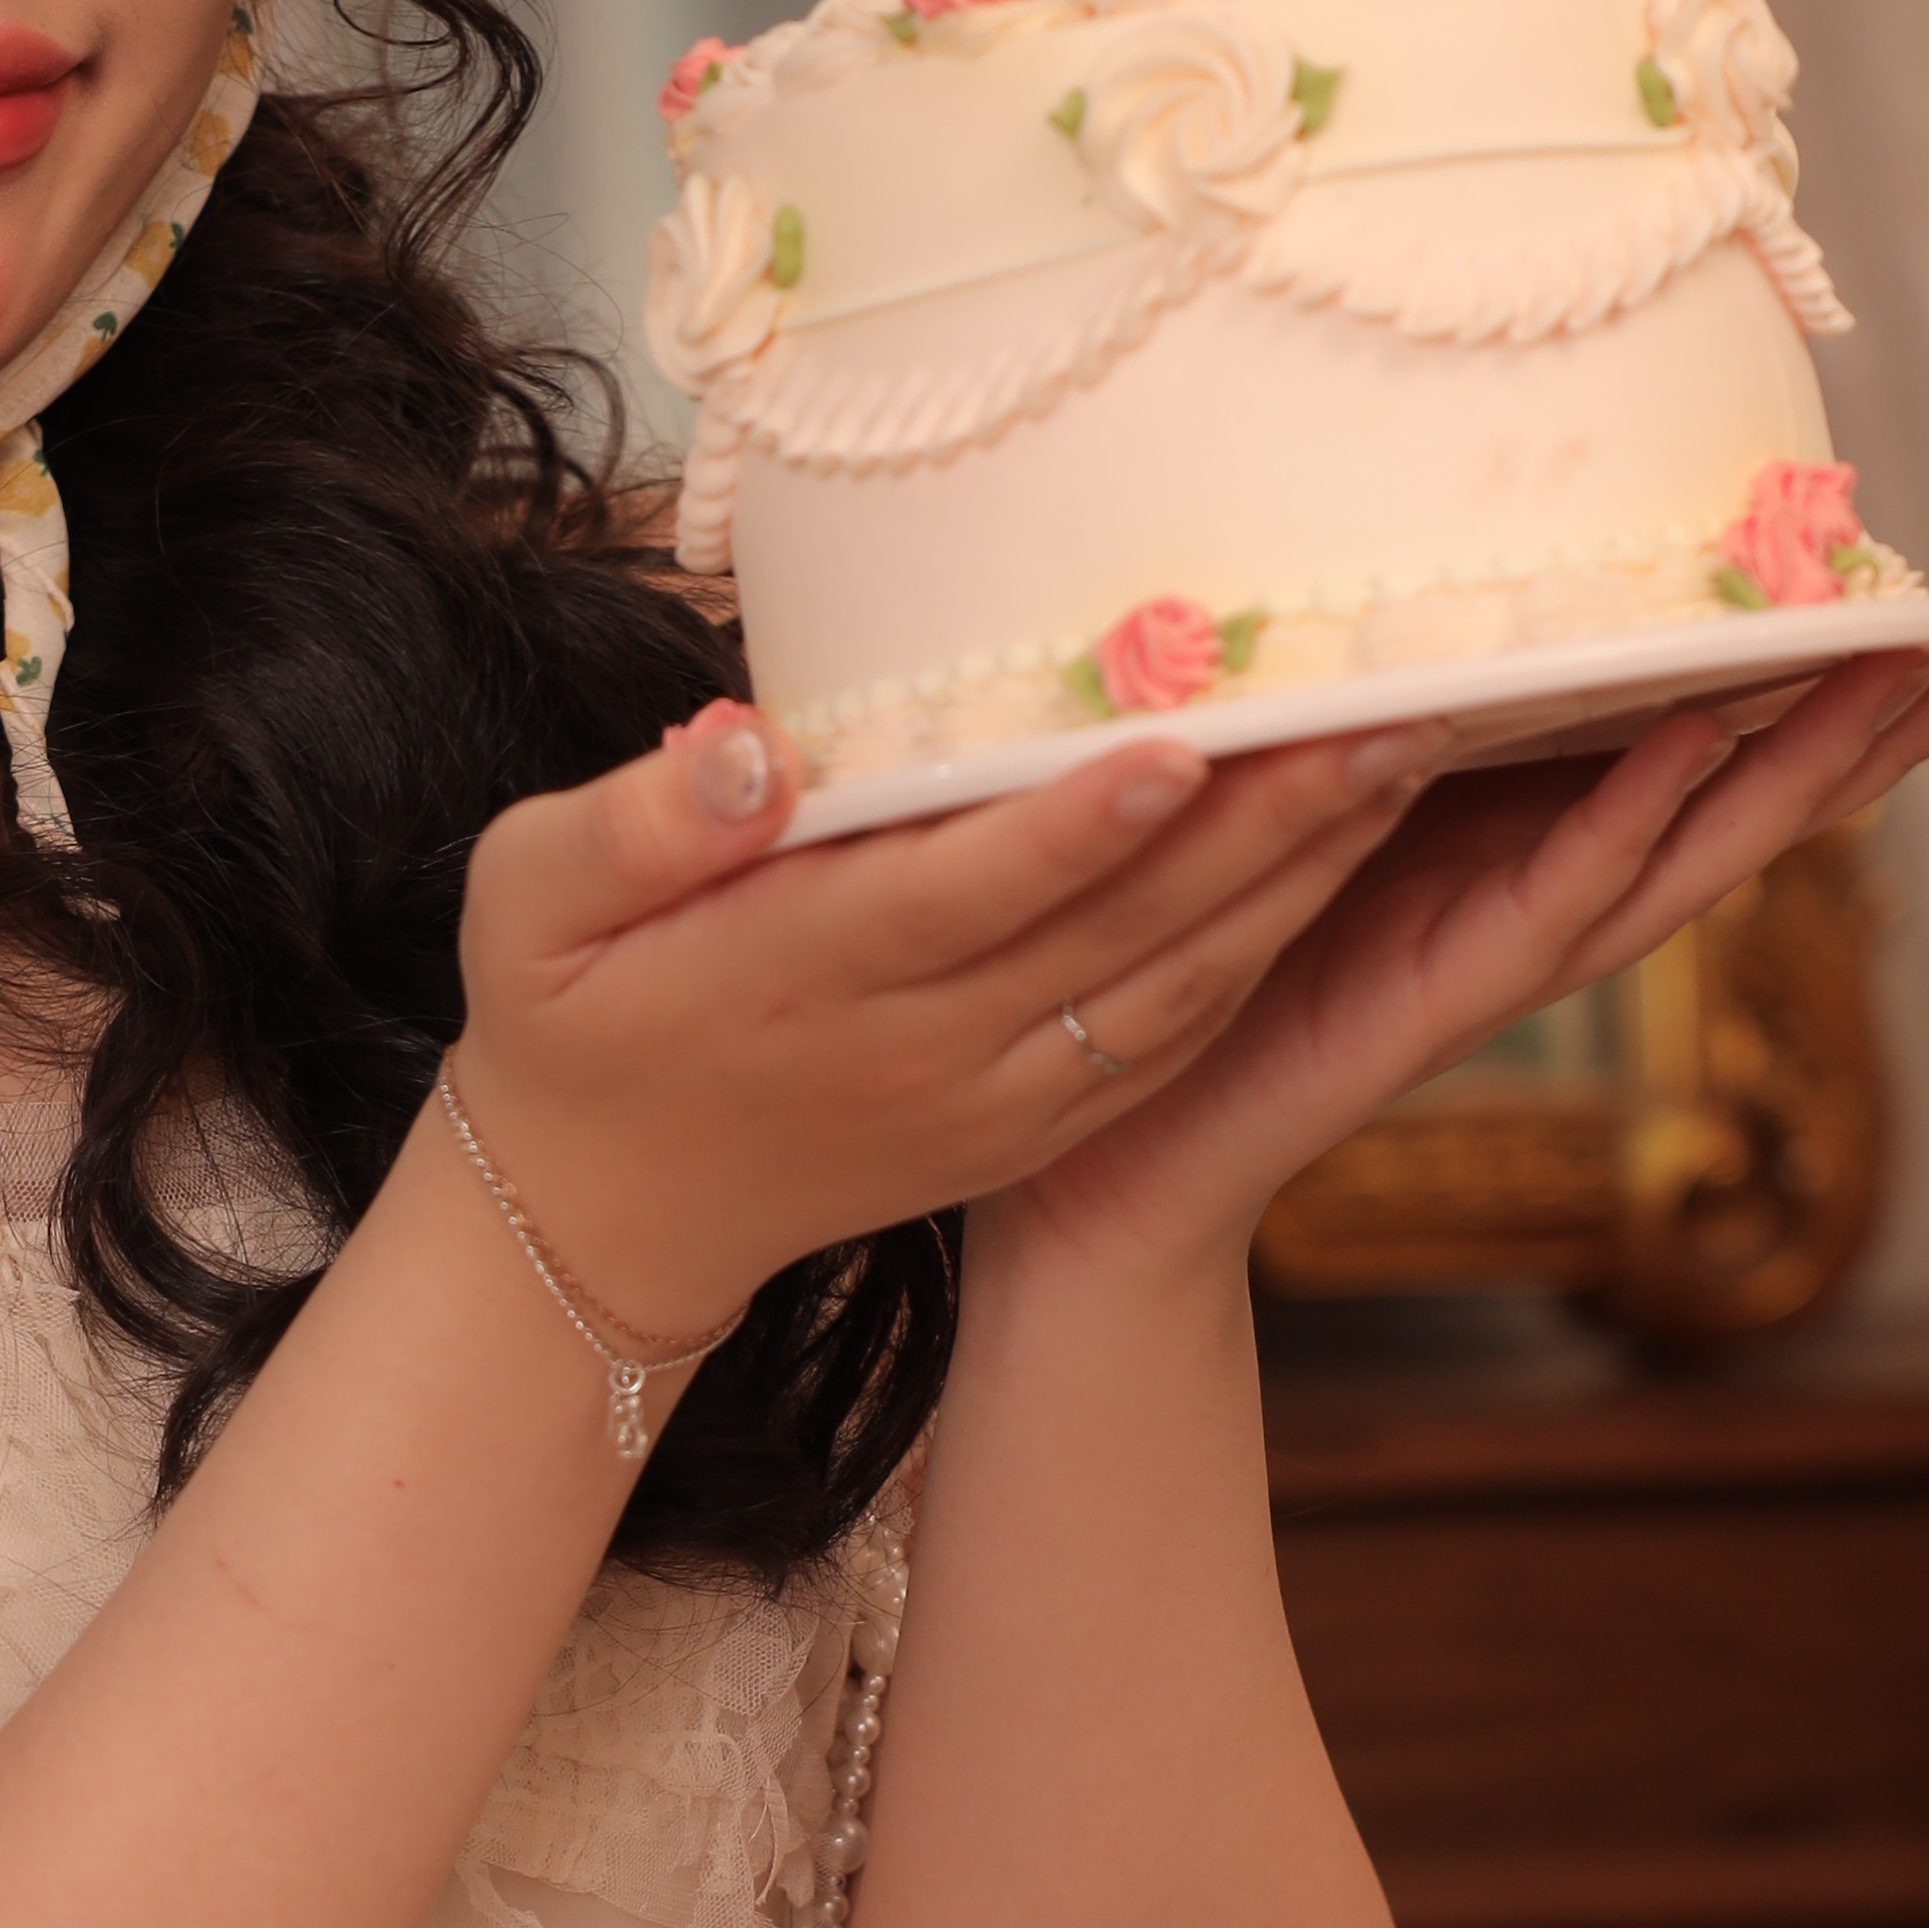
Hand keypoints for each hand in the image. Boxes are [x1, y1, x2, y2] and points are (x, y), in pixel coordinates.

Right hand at [447, 701, 1471, 1340]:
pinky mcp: (1024, 1132)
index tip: (1180, 742)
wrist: (598, 1218)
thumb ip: (633, 825)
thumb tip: (749, 753)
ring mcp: (984, 1104)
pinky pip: (1164, 1044)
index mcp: (795, 977)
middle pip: (1113, 934)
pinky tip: (1336, 866)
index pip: (958, 893)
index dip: (1074, 825)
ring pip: (1171, 991)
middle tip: (1387, 709)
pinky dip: (1260, 960)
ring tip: (1402, 759)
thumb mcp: (526, 902)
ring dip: (1296, 885)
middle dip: (1257, 827)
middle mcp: (913, 1051)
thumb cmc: (559, 1015)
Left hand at [983, 633, 1928, 1286]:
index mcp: (1546, 841)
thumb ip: (1413, 709)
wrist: (1117, 1138)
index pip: (1729, 746)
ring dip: (1798, 767)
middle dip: (1887, 732)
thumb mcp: (1338, 795)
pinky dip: (1621, 821)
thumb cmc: (1217, 950)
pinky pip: (1548, 895)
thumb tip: (1458, 566)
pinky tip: (1688, 747)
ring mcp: (1512, 951)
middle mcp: (1558, 898)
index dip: (1850, 691)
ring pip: (1691, 848)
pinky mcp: (1440, 990)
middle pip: (1762, 802)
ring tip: (1896, 681)